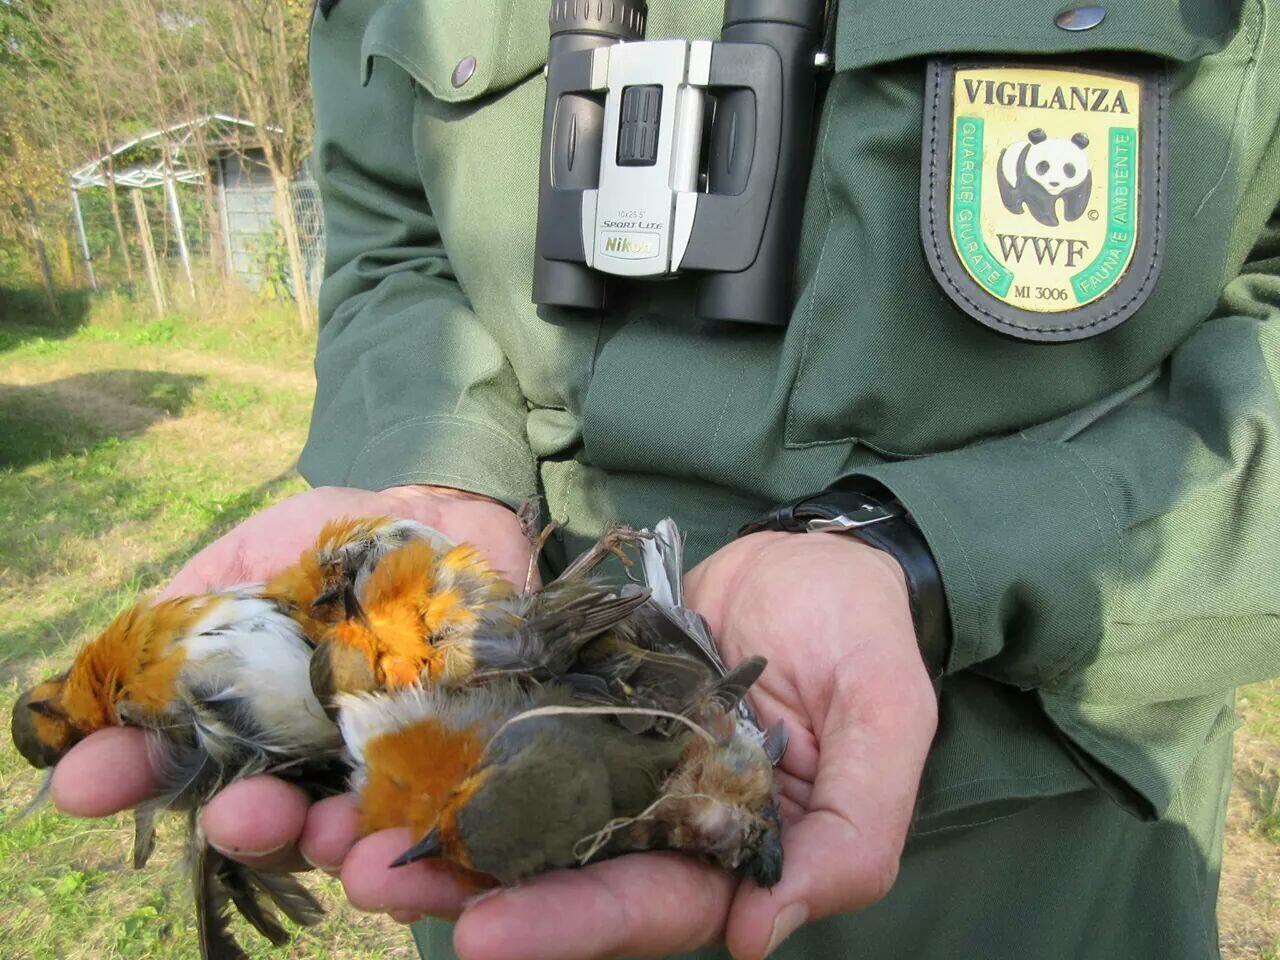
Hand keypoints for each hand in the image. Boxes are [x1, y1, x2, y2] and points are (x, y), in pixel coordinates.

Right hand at [50, 484, 532, 878]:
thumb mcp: (250, 557)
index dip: (125, 777)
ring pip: (345, 840)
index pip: (171, 765)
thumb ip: (186, 615)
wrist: (451, 521)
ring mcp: (378, 775)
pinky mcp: (452, 774)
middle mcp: (301, 765)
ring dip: (331, 847)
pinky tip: (406, 845)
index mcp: (239, 719)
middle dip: (246, 827)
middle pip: (262, 824)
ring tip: (333, 834)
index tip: (88, 783)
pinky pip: (436, 831)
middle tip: (239, 815)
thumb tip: (102, 683)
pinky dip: (422, 853)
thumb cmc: (339, 543)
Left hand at [311, 530, 937, 958]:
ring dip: (435, 824)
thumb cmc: (864, 637)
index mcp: (731, 847)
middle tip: (372, 878)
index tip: (485, 937)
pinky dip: (452, 745)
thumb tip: (762, 934)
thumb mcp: (886, 724)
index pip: (650, 904)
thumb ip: (853, 831)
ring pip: (518, 810)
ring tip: (342, 830)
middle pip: (559, 872)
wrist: (821, 554)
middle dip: (469, 884)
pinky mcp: (580, 698)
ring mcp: (614, 757)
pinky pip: (513, 729)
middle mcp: (660, 818)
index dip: (572, 926)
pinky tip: (380, 750)